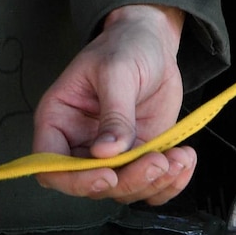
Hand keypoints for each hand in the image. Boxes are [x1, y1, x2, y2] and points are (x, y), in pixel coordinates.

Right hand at [31, 4, 193, 203]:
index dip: (75, 179)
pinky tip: (184, 159)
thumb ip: (114, 113)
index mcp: (59, 120)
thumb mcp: (116, 72)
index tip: (109, 174)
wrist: (152, 44)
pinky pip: (150, 185)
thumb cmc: (123, 47)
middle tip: (157, 161)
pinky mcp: (138, 157)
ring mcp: (111, 154)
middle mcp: (80, 143)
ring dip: (155, 182)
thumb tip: (107, 152)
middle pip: (92, 184)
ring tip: (178, 157)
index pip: (51, 166)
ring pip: (125, 190)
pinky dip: (171, 182)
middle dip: (129, 181)